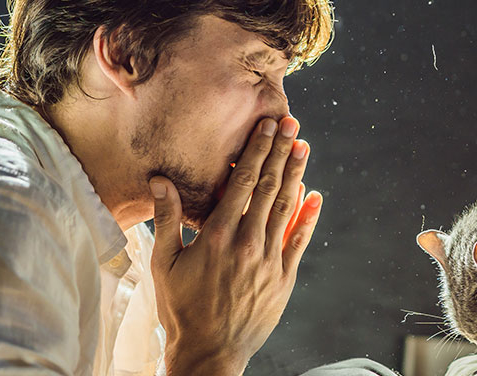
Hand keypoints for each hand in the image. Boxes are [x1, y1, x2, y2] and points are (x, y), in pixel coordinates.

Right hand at [148, 116, 322, 374]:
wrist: (208, 352)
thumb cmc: (180, 308)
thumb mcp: (164, 263)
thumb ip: (167, 219)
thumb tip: (159, 180)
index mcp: (218, 235)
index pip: (244, 182)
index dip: (257, 150)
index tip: (268, 126)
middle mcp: (248, 242)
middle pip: (270, 187)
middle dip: (281, 152)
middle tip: (292, 125)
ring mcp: (269, 260)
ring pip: (287, 208)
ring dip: (297, 175)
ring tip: (304, 148)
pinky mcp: (283, 278)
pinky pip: (299, 241)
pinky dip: (309, 216)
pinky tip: (317, 195)